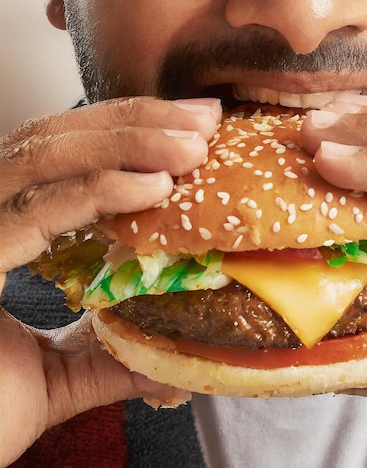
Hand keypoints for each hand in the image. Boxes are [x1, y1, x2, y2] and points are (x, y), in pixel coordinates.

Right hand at [0, 97, 220, 466]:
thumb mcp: (49, 380)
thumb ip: (106, 356)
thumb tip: (172, 356)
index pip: (60, 155)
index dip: (127, 128)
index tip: (192, 127)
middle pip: (55, 139)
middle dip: (137, 121)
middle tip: (203, 122)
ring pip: (41, 157)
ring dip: (127, 142)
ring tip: (192, 145)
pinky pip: (28, 214)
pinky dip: (93, 193)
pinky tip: (150, 187)